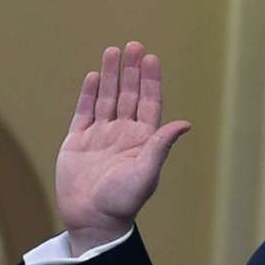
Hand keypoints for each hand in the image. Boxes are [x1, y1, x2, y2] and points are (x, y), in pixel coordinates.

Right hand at [56, 42, 191, 255]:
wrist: (92, 220)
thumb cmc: (123, 201)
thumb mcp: (146, 173)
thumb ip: (161, 146)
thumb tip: (185, 123)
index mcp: (143, 140)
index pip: (149, 102)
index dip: (150, 80)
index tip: (151, 58)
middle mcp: (124, 134)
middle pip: (128, 94)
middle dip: (131, 70)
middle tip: (133, 45)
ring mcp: (100, 136)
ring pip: (106, 99)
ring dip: (109, 76)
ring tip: (112, 51)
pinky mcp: (78, 142)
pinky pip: (84, 113)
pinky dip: (88, 94)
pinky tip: (92, 76)